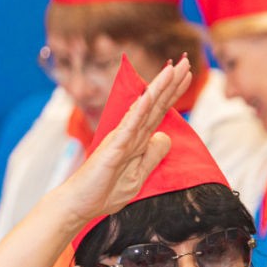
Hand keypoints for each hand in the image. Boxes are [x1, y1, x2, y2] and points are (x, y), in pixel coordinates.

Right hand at [53, 58, 194, 225]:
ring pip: (144, 109)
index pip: (159, 113)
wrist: (79, 204)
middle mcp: (130, 134)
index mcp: (137, 141)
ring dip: (158, 88)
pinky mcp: (113, 147)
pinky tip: (149, 95)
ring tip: (173, 69)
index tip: (187, 76)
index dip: (173, 94)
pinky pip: (129, 125)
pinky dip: (140, 109)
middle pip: (155, 105)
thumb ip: (152, 156)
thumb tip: (165, 136)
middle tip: (186, 62)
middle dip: (171, 83)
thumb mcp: (138, 176)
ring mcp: (121, 138)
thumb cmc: (104, 192)